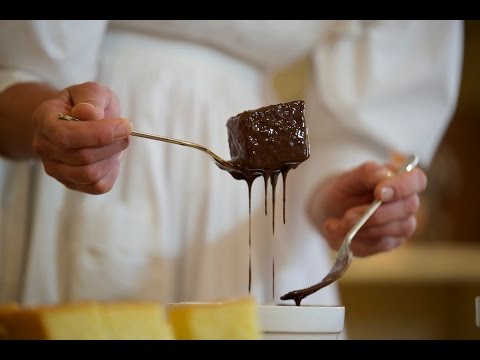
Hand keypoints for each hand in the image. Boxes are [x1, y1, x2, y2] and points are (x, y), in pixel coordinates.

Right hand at [32, 81, 132, 193]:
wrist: (82, 119)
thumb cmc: (87, 104)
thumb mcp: (92, 91)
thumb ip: (91, 98)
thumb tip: (89, 113)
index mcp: (44, 120)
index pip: (66, 135)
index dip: (99, 133)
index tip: (125, 125)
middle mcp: (44, 147)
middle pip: (82, 157)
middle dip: (112, 144)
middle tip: (125, 132)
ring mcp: (55, 168)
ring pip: (89, 174)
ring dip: (112, 158)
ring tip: (117, 143)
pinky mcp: (71, 183)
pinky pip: (97, 186)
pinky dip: (111, 171)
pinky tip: (110, 157)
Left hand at [308, 156, 427, 256]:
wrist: (330, 210)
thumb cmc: (345, 189)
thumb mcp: (350, 178)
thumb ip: (368, 173)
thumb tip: (384, 175)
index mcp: (401, 179)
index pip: (417, 180)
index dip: (402, 187)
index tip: (379, 193)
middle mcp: (406, 202)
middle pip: (408, 208)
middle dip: (377, 213)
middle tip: (349, 215)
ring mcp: (401, 225)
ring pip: (397, 229)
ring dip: (365, 227)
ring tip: (340, 223)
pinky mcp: (389, 242)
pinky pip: (380, 244)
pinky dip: (358, 239)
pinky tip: (340, 231)